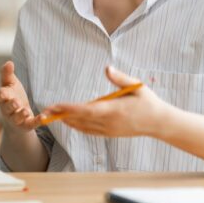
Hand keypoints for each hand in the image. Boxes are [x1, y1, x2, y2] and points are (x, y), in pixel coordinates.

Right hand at [0, 61, 41, 132]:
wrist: (18, 115)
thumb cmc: (12, 96)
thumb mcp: (10, 84)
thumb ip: (7, 74)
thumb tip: (9, 62)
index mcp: (3, 98)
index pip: (0, 96)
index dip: (2, 94)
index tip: (3, 93)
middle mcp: (7, 110)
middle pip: (7, 108)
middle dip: (11, 105)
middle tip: (16, 102)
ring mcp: (16, 119)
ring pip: (16, 118)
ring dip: (21, 115)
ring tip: (26, 111)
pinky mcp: (26, 125)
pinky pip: (30, 124)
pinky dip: (36, 121)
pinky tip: (42, 117)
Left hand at [42, 66, 166, 136]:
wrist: (159, 123)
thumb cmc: (148, 101)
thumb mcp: (136, 86)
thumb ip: (120, 78)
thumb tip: (107, 68)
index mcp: (114, 110)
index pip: (86, 110)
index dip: (69, 108)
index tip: (55, 106)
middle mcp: (109, 123)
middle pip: (80, 120)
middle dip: (61, 115)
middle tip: (44, 111)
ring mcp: (109, 130)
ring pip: (83, 127)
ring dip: (67, 121)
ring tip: (51, 115)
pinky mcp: (110, 134)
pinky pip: (89, 131)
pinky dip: (77, 127)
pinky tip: (69, 122)